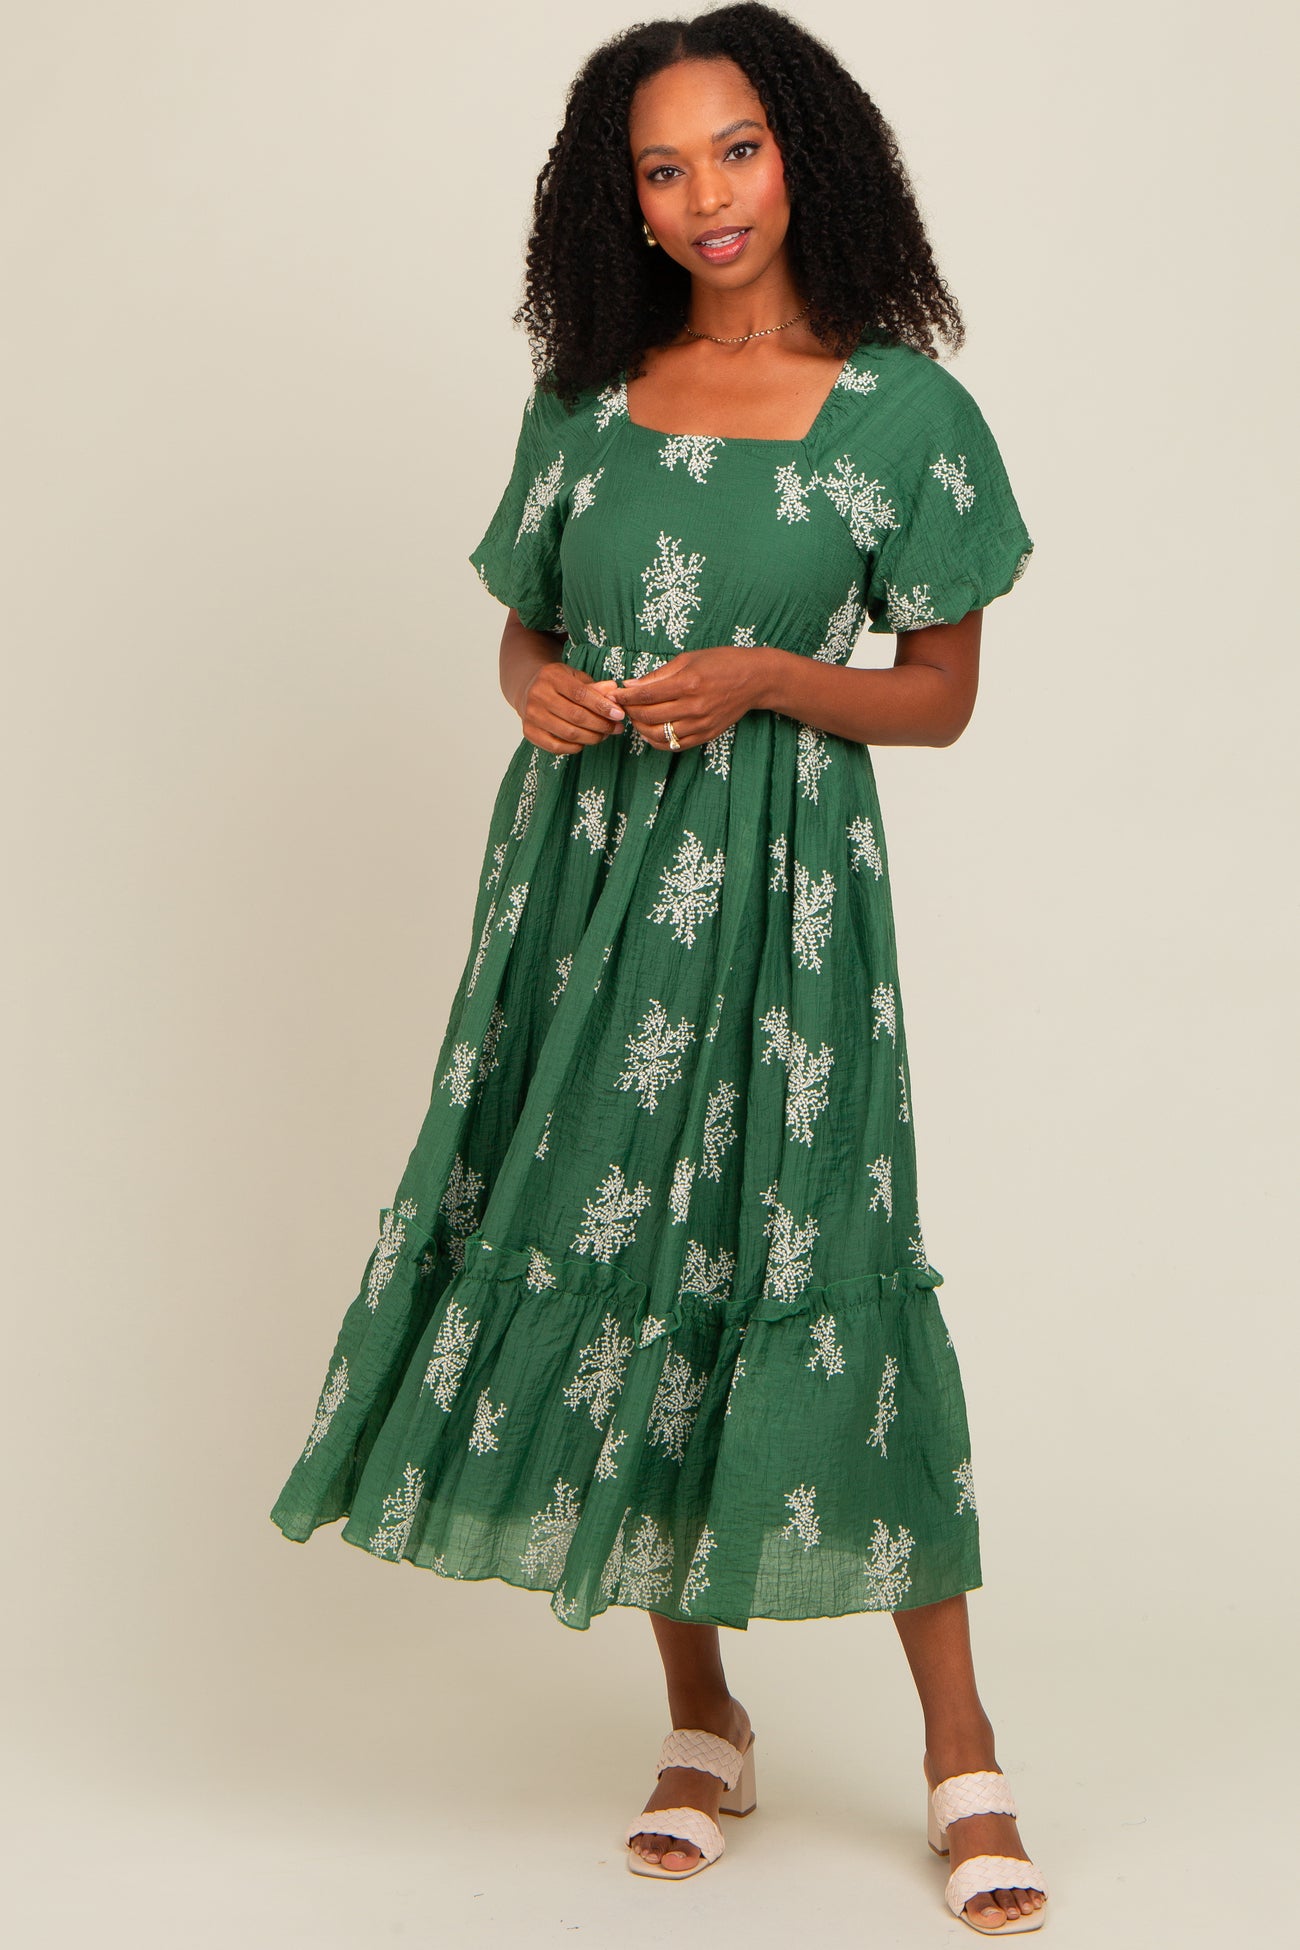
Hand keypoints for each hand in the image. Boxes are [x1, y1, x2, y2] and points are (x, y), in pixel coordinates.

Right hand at [519, 665, 625, 754]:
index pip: (580, 694)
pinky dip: (575, 747)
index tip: (620, 714)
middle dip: (601, 725)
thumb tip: (614, 690)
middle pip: (576, 716)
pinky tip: (585, 741)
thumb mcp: (576, 677)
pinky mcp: (529, 732)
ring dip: (592, 738)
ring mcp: (531, 715)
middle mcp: (538, 695)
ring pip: (568, 733)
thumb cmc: (559, 683)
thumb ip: (595, 686)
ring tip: (605, 735)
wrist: (528, 688)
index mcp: (551, 676)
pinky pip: (556, 747)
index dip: (602, 706)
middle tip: (617, 728)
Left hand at [613, 645, 774, 751]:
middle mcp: (694, 706)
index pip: (645, 695)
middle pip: (648, 716)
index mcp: (688, 683)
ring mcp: (700, 724)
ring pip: (657, 735)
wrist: (754, 680)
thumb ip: (658, 674)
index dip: (625, 696)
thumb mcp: (688, 659)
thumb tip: (631, 685)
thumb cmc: (721, 663)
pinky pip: (674, 745)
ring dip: (640, 728)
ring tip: (635, 717)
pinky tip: (649, 731)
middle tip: (622, 705)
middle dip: (629, 711)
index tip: (615, 693)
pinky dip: (656, 741)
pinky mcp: (705, 735)